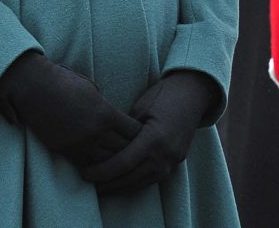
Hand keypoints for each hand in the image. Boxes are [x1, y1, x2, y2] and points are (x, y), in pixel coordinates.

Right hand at [0, 51, 140, 166]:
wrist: (34, 87)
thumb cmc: (63, 80)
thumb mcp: (91, 88)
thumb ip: (103, 104)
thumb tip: (110, 115)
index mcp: (105, 112)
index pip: (132, 131)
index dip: (140, 134)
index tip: (144, 135)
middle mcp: (95, 131)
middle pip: (122, 149)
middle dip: (131, 150)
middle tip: (137, 152)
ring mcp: (79, 143)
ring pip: (105, 161)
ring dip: (113, 161)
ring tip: (121, 163)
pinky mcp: (64, 150)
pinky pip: (85, 164)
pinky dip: (95, 166)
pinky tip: (100, 166)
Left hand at [81, 71, 218, 193]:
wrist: (193, 93)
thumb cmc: (163, 94)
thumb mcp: (140, 108)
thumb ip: (125, 130)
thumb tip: (105, 143)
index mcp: (154, 139)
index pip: (122, 163)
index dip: (102, 171)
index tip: (85, 173)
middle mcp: (165, 155)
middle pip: (130, 178)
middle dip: (107, 183)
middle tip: (89, 181)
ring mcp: (173, 161)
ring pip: (141, 183)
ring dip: (121, 186)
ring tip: (102, 185)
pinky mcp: (176, 162)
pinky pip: (153, 179)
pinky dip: (136, 182)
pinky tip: (123, 181)